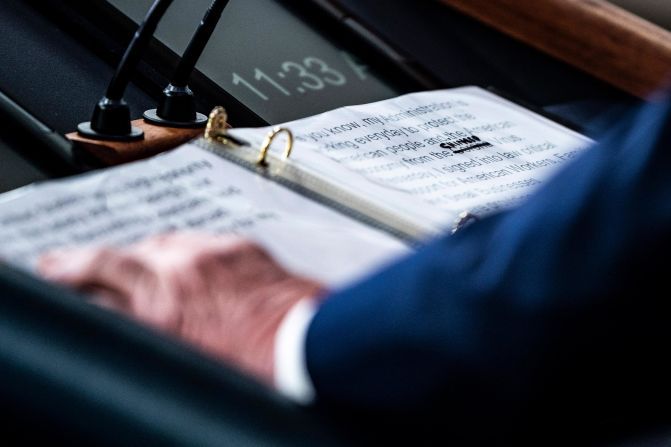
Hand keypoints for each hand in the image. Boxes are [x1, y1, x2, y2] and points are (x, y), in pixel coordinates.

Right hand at [38, 233, 323, 384]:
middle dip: (94, 262)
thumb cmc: (255, 364)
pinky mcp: (239, 246)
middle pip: (119, 256)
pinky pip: (199, 240)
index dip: (68, 272)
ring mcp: (211, 254)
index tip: (56, 269)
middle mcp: (182, 272)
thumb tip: (123, 313)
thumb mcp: (186, 357)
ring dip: (143, 256)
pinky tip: (189, 263)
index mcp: (163, 307)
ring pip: (159, 244)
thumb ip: (148, 327)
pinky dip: (186, 252)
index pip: (98, 277)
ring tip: (138, 269)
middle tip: (77, 264)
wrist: (307, 344)